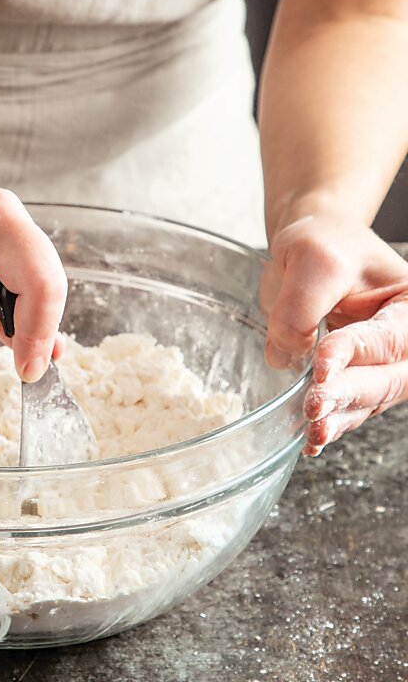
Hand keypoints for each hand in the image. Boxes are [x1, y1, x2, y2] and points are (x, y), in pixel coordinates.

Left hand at [260, 214, 407, 455]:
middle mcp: (404, 338)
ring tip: (313, 430)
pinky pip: (349, 406)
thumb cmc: (321, 243)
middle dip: (351, 394)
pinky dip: (332, 422)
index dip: (356, 352)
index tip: (321, 363)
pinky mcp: (352, 377)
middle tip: (315, 405)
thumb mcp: (311, 261)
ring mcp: (380, 362)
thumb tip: (286, 357)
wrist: (310, 247)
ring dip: (341, 417)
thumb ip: (301, 307)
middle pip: (388, 377)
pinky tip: (311, 438)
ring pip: (369, 400)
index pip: (389, 337)